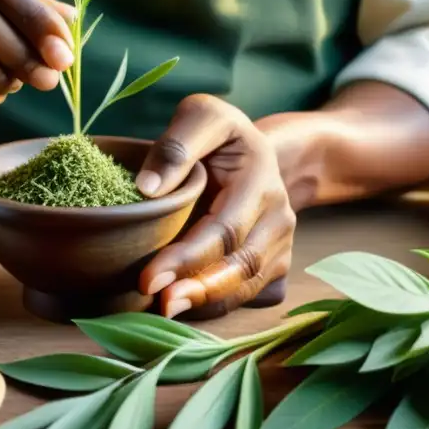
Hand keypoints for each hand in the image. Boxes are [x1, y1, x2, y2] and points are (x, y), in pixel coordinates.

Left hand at [137, 95, 294, 318]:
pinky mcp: (274, 265)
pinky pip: (247, 295)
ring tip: (165, 312)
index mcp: (261, 178)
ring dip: (207, 305)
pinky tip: (183, 309)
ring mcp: (280, 244)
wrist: (258, 155)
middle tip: (159, 304)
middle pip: (240, 265)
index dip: (187, 257)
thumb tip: (148, 189)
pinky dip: (214, 307)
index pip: (225, 228)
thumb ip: (176, 145)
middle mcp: (278, 215)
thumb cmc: (221, 136)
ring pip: (246, 287)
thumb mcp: (202, 116)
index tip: (149, 277)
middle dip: (198, 290)